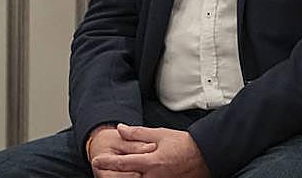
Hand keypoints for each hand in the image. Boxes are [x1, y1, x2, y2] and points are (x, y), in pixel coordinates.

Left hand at [90, 125, 209, 177]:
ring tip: (117, 171)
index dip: (108, 162)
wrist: (205, 156)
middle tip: (101, 168)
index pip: (123, 163)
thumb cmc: (184, 145)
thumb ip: (138, 133)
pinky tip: (134, 174)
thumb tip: (121, 129)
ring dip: (125, 176)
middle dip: (112, 174)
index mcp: (152, 162)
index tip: (96, 160)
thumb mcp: (160, 134)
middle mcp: (154, 177)